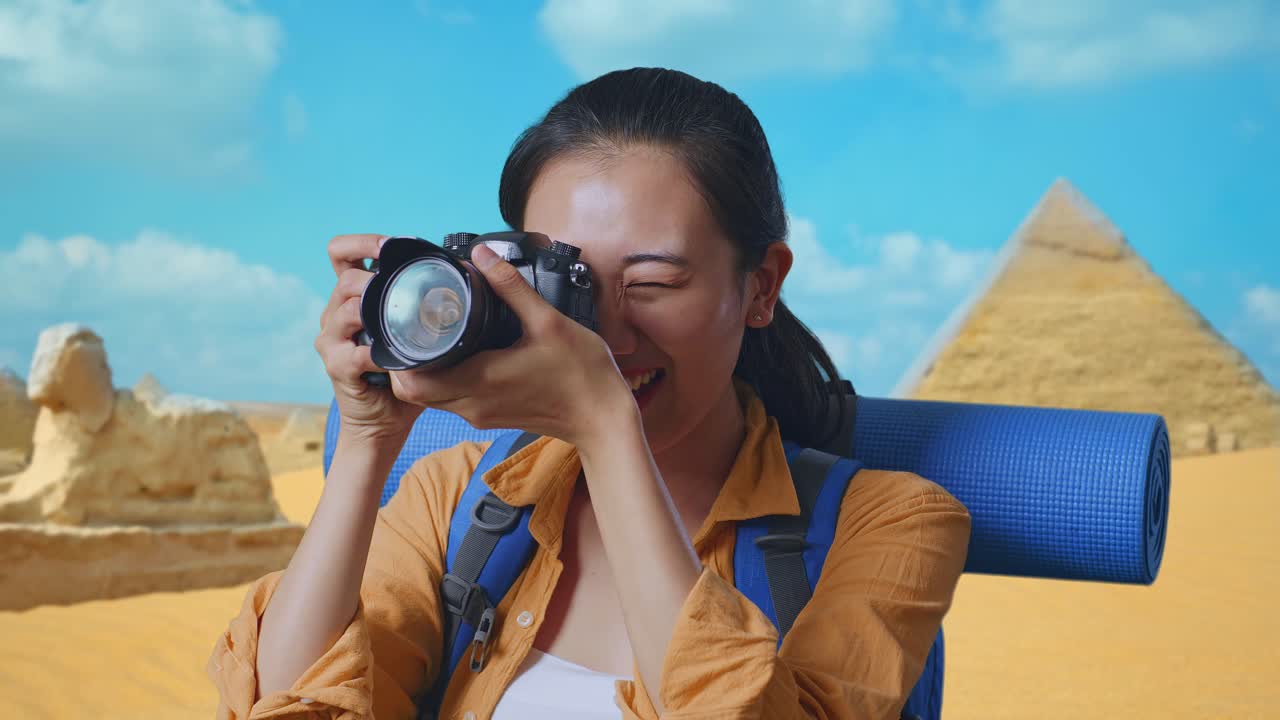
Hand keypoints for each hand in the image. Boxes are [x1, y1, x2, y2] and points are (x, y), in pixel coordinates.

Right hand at [315, 234, 425, 444]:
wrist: (383, 422)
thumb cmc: (403, 375)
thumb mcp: (415, 333)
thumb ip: (426, 307)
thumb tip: (468, 280)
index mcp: (353, 299)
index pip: (342, 254)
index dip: (362, 243)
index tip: (390, 246)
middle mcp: (336, 314)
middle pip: (346, 278)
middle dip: (376, 277)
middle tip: (407, 284)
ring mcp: (332, 340)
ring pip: (347, 308)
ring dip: (377, 309)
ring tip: (401, 319)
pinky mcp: (337, 366)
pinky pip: (356, 353)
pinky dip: (380, 354)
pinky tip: (397, 359)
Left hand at [387, 243, 636, 449]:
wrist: (602, 419)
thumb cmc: (581, 374)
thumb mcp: (547, 321)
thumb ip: (510, 286)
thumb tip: (482, 254)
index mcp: (479, 381)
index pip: (412, 383)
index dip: (398, 356)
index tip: (404, 324)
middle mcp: (472, 404)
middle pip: (414, 390)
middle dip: (406, 359)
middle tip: (413, 323)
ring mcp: (481, 414)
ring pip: (432, 397)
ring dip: (425, 370)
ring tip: (434, 334)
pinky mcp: (491, 416)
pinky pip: (453, 400)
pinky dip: (446, 379)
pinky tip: (461, 352)